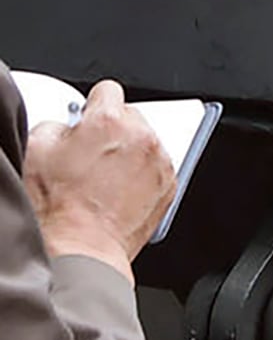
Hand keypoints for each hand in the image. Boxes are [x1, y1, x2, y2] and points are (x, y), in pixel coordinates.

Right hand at [22, 82, 175, 275]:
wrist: (79, 249)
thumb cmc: (56, 208)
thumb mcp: (35, 151)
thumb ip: (55, 125)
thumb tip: (67, 125)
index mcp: (108, 121)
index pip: (107, 90)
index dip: (93, 105)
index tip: (88, 117)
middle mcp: (141, 136)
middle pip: (130, 116)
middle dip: (112, 130)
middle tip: (91, 156)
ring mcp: (159, 160)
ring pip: (146, 141)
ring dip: (130, 152)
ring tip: (104, 178)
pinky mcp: (170, 184)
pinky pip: (158, 166)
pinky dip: (143, 174)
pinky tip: (119, 191)